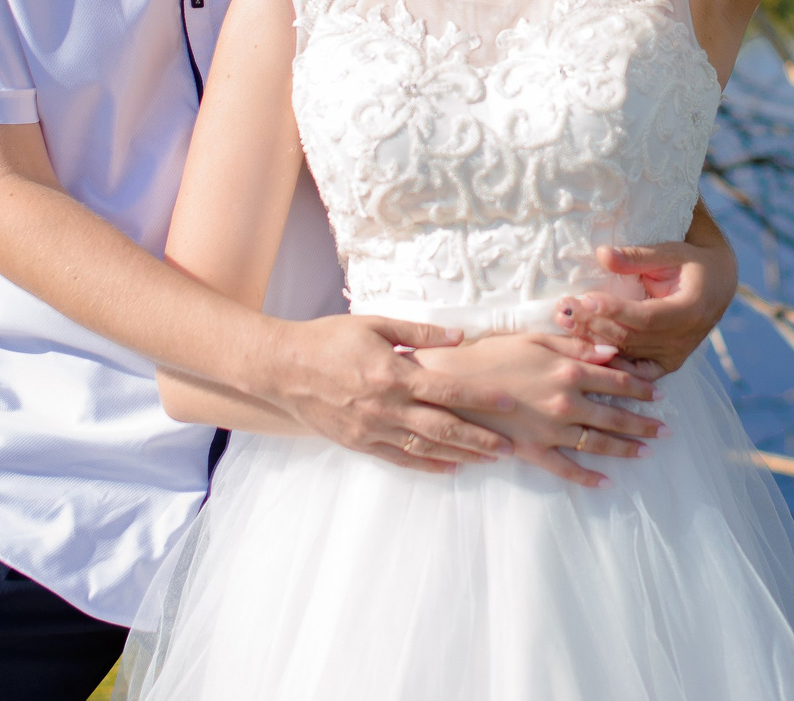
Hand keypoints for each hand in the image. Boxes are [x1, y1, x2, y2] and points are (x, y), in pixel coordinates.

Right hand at [258, 314, 515, 474]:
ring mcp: (371, 430)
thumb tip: (460, 336)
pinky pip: (399, 459)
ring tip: (490, 460)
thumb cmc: (330, 339)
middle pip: (443, 428)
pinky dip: (427, 465)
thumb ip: (420, 333)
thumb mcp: (376, 325)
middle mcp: (386, 407)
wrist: (283, 368)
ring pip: (425, 448)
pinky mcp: (358, 444)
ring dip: (461, 455)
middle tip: (510, 447)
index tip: (509, 403)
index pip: (448, 390)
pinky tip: (450, 468)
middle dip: (480, 438)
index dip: (481, 398)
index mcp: (393, 374)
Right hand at [412, 333, 662, 488]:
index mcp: (568, 370)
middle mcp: (566, 402)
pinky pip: (566, 469)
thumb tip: (610, 351)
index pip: (616, 381)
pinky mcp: (532, 451)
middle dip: (643, 423)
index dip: (641, 387)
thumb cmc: (490, 355)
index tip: (659, 392)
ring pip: (598, 443)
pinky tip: (606, 483)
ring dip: (626, 449)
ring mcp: (551, 430)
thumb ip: (574, 345)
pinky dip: (588, 478)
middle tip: (666, 429)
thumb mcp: (533, 339)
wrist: (451, 387)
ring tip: (647, 452)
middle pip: (615, 416)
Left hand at [556, 236, 738, 375]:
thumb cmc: (691, 263)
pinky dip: (608, 363)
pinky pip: (633, 371)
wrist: (716, 286)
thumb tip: (602, 254)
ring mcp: (674, 357)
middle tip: (564, 308)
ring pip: (626, 354)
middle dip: (594, 323)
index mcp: (690, 311)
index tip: (586, 299)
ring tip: (563, 323)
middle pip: (630, 337)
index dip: (615, 310)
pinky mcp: (665, 365)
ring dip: (591, 340)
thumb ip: (637, 256)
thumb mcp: (670, 253)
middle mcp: (683, 340)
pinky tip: (582, 351)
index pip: (646, 317)